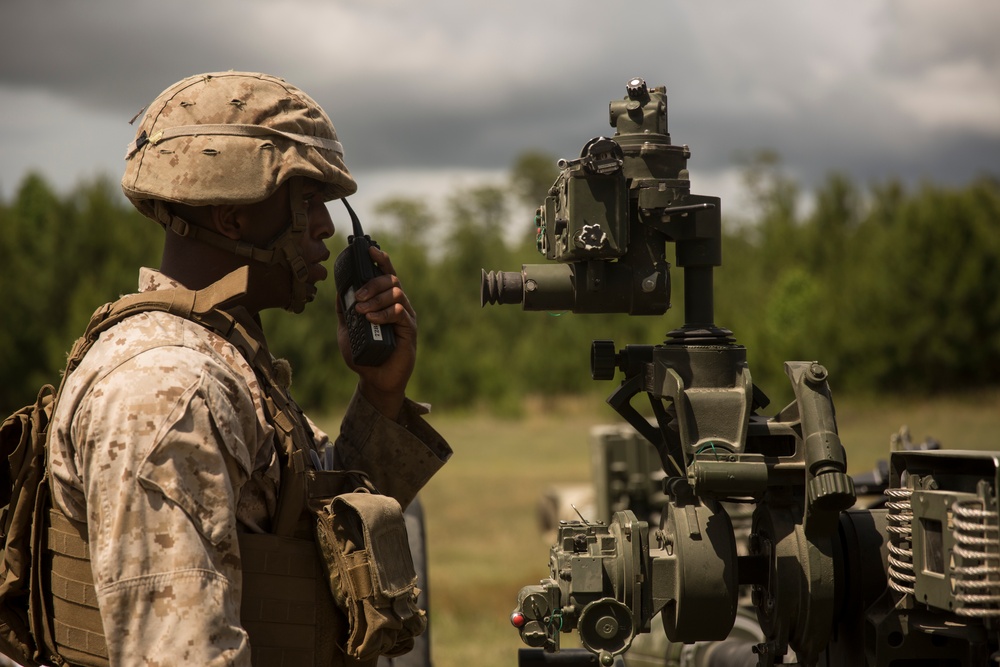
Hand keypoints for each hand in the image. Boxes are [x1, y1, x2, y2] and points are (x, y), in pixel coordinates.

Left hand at [336, 245, 415, 420]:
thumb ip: (344, 310)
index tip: (369, 250)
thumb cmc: (363, 355)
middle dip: (373, 283)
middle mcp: (398, 305)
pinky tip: (371, 319)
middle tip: (358, 296)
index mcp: (385, 301)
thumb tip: (338, 289)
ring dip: (376, 298)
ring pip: (395, 293)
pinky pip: (399, 313)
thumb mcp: (347, 329)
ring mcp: (405, 317)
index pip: (386, 274)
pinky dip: (383, 313)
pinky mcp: (409, 330)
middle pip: (391, 280)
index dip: (380, 260)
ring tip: (361, 311)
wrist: (374, 380)